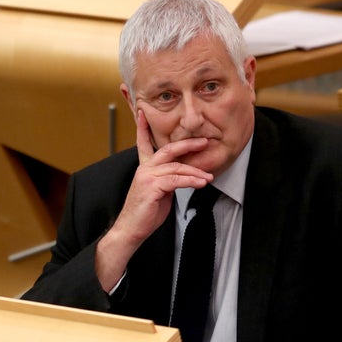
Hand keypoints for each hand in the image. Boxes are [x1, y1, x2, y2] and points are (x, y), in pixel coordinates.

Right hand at [95, 110, 212, 290]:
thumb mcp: (159, 192)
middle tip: (205, 142)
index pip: (143, 143)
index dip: (143, 128)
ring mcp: (147, 176)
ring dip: (196, 172)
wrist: (132, 229)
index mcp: (145, 168)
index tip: (143, 112)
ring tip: (209, 176)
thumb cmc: (145, 213)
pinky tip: (201, 183)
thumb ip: (168, 180)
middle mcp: (145, 168)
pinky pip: (176, 180)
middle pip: (169, 150)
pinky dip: (191, 181)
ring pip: (176, 167)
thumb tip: (183, 176)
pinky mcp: (152, 187)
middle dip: (188, 144)